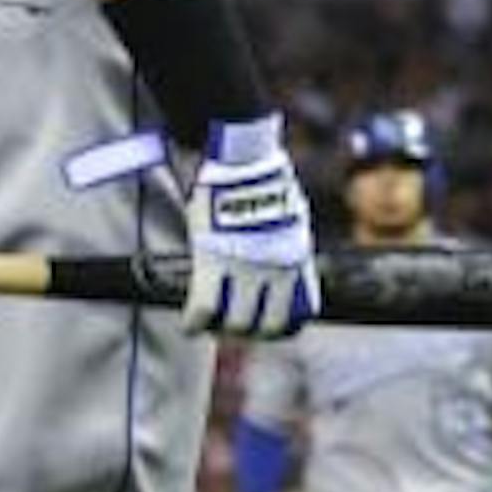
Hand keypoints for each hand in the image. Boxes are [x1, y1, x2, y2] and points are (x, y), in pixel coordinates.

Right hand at [180, 116, 319, 338]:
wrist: (246, 159)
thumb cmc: (267, 180)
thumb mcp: (291, 217)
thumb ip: (288, 247)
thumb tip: (288, 262)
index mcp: (298, 260)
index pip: (302, 313)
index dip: (284, 324)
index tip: (269, 323)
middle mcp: (276, 271)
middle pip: (268, 326)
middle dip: (252, 332)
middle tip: (234, 325)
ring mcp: (245, 269)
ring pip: (235, 324)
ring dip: (221, 328)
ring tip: (210, 323)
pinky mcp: (212, 263)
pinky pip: (202, 309)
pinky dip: (193, 322)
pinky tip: (188, 323)